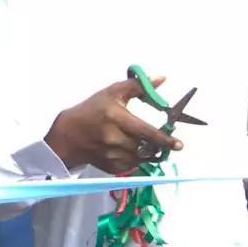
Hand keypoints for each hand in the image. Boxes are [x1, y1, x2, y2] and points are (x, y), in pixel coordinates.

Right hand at [44, 75, 182, 173]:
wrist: (69, 134)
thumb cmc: (92, 110)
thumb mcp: (112, 93)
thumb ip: (137, 86)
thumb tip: (161, 79)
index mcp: (117, 118)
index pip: (146, 132)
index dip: (164, 140)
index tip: (179, 144)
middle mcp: (115, 139)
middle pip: (146, 147)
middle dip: (158, 146)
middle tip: (166, 144)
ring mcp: (112, 156)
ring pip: (141, 158)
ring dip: (148, 153)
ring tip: (148, 145)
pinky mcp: (111, 167)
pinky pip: (132, 166)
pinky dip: (136, 159)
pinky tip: (130, 150)